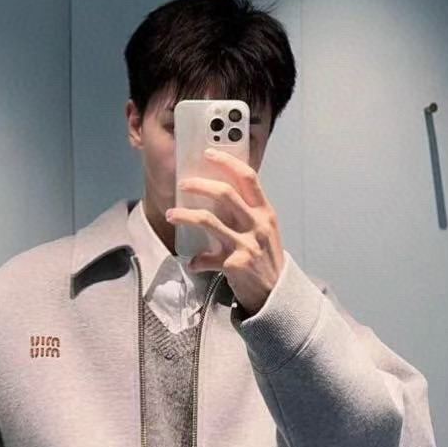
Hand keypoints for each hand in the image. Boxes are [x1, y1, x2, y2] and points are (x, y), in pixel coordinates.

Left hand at [165, 147, 284, 317]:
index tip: (209, 154)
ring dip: (185, 215)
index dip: (228, 162)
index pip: (248, 178)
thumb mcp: (264, 230)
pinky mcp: (235, 264)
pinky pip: (206, 258)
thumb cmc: (266, 258)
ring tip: (171, 214)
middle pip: (224, 193)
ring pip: (208, 220)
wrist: (276, 293)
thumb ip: (248, 212)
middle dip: (199, 185)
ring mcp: (246, 244)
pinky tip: (192, 262)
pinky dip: (196, 260)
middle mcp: (257, 224)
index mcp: (265, 212)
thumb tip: (218, 194)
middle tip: (183, 184)